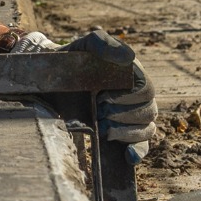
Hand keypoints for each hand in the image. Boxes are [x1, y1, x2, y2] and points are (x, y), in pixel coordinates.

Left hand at [66, 28, 156, 147]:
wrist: (51, 80)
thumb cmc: (71, 60)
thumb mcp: (84, 46)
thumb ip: (103, 44)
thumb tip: (129, 57)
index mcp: (133, 75)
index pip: (146, 89)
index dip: (128, 96)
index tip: (102, 97)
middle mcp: (136, 97)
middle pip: (148, 110)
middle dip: (123, 114)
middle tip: (98, 111)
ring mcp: (131, 116)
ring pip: (147, 129)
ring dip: (126, 132)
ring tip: (102, 128)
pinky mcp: (123, 133)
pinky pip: (141, 146)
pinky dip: (138, 151)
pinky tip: (129, 156)